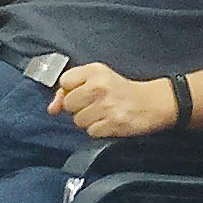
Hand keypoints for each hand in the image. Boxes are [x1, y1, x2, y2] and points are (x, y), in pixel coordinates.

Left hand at [49, 63, 173, 137]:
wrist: (151, 103)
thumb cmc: (120, 91)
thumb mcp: (96, 79)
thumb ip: (69, 90)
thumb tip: (52, 109)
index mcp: (95, 71)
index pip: (64, 82)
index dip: (71, 90)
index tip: (83, 92)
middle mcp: (99, 86)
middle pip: (69, 104)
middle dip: (79, 107)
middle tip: (95, 104)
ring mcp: (106, 105)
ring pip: (78, 120)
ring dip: (89, 121)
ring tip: (103, 113)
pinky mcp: (114, 123)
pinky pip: (91, 132)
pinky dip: (99, 130)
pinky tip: (109, 122)